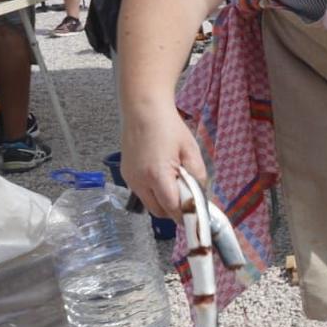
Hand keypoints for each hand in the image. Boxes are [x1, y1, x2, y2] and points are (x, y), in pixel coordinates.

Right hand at [121, 105, 205, 221]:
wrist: (143, 110)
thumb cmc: (168, 127)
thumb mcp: (191, 150)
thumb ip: (198, 176)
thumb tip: (201, 195)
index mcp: (157, 175)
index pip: (172, 208)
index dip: (186, 215)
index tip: (197, 216)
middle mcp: (139, 181)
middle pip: (159, 212)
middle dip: (175, 211)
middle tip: (188, 199)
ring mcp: (130, 178)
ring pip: (149, 204)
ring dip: (163, 202)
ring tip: (175, 184)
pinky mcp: (126, 174)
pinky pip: (141, 193)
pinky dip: (153, 192)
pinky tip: (162, 177)